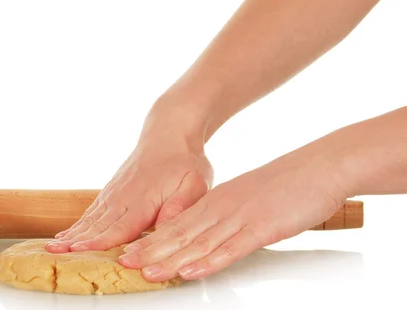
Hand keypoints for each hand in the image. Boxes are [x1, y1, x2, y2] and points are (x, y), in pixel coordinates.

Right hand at [44, 140, 212, 252]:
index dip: (99, 242)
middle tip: (53, 254)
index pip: (119, 226)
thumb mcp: (195, 184)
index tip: (79, 251)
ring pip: (90, 219)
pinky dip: (77, 224)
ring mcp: (115, 194)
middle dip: (75, 241)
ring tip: (51, 247)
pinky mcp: (111, 192)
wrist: (169, 134)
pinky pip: (91, 212)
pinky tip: (65, 235)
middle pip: (97, 225)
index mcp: (143, 201)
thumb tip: (164, 231)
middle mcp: (123, 198)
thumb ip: (179, 208)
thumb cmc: (184, 161)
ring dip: (71, 234)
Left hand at [118, 148, 348, 281]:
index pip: (175, 225)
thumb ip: (224, 217)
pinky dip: (209, 261)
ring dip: (171, 260)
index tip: (127, 253)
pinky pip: (231, 248)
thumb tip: (206, 236)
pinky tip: (192, 271)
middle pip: (179, 235)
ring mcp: (240, 218)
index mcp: (215, 202)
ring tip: (147, 272)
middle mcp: (221, 209)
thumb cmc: (284, 186)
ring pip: (198, 243)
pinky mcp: (261, 227)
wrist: (317, 168)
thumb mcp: (244, 200)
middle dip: (149, 252)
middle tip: (123, 264)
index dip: (150, 241)